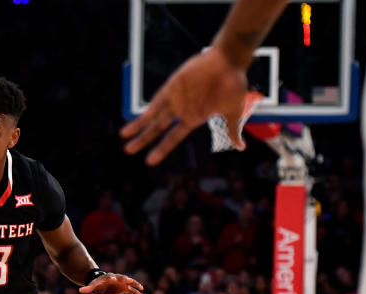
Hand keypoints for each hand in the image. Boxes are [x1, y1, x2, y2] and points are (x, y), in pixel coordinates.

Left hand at [79, 273, 145, 293]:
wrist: (103, 283)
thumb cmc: (98, 284)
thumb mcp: (93, 286)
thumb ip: (87, 288)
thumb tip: (79, 291)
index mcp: (108, 277)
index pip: (110, 276)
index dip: (112, 277)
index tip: (114, 278)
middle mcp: (117, 279)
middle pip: (122, 277)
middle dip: (125, 278)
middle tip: (128, 280)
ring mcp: (123, 283)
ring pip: (131, 283)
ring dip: (135, 285)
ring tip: (141, 288)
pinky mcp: (126, 288)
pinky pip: (134, 292)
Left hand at [120, 46, 247, 164]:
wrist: (230, 60)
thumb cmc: (233, 85)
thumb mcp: (233, 111)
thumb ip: (232, 130)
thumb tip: (241, 148)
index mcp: (193, 118)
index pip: (173, 138)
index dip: (161, 149)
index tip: (149, 161)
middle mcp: (181, 110)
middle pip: (157, 129)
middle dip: (143, 140)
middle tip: (128, 151)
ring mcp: (175, 99)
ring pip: (152, 116)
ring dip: (138, 126)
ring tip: (123, 136)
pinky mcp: (172, 86)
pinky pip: (156, 101)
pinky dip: (146, 111)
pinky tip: (136, 120)